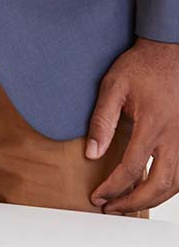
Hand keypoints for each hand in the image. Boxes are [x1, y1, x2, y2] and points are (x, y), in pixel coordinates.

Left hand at [87, 37, 178, 213]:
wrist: (169, 54)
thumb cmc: (140, 68)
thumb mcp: (113, 86)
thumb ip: (101, 120)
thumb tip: (90, 153)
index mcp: (152, 125)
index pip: (131, 168)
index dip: (113, 187)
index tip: (97, 196)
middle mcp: (174, 138)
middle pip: (158, 186)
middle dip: (133, 202)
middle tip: (111, 208)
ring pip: (175, 186)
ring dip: (151, 201)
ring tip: (127, 204)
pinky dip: (168, 189)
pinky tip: (150, 191)